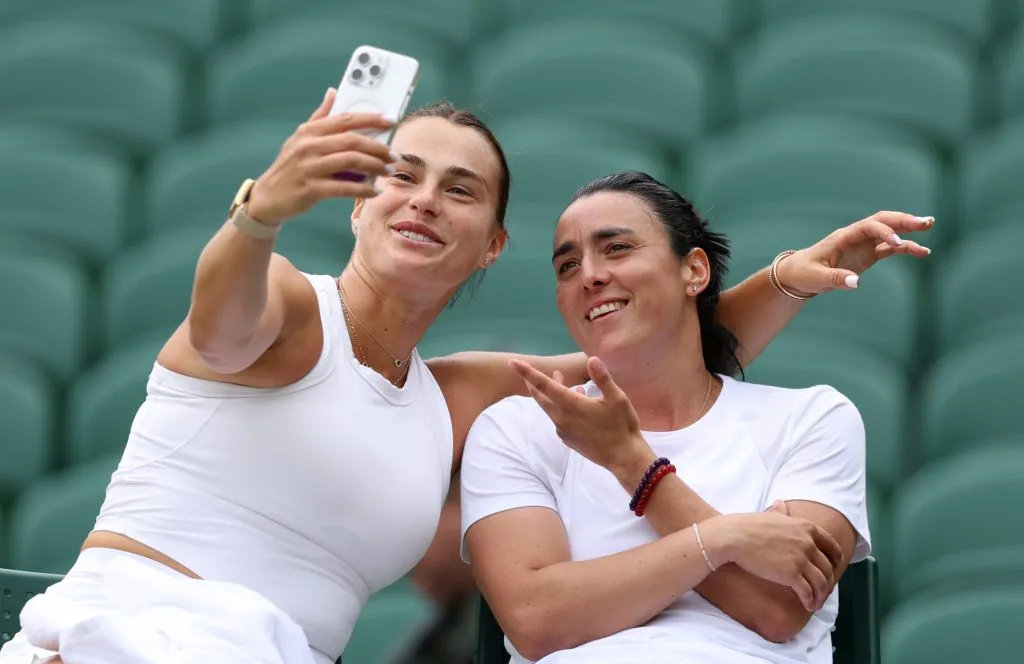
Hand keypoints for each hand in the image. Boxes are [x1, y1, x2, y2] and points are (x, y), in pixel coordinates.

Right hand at [246, 87, 395, 225]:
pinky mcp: (310, 189)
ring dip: (374, 166)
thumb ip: (319, 116)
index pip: (345, 119)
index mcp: (309, 131)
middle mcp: (308, 146)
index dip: (371, 118)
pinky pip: (343, 188)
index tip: (391, 121)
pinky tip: (374, 191)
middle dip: (378, 147)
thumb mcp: (300, 138)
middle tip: (394, 155)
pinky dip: (362, 189)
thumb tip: (333, 92)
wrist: (268, 198)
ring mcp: (308, 167)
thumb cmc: (290, 167)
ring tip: (388, 171)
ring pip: (350, 161)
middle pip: (352, 140)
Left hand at [508, 356, 648, 472]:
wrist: (623, 457)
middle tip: (525, 371)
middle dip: (532, 383)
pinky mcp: (568, 439)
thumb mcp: (617, 398)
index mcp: (572, 405)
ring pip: (550, 408)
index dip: (527, 373)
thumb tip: (591, 359)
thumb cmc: (621, 426)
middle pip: (541, 398)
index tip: (513, 363)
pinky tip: (577, 401)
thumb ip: (602, 378)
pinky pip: (559, 419)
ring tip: (561, 380)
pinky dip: (561, 407)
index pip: (544, 385)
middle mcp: (562, 418)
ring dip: (552, 394)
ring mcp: (564, 430)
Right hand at [700, 510, 843, 612]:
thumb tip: (780, 504)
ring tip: (816, 602)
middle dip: (828, 581)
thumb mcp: (770, 515)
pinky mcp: (791, 575)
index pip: (831, 544)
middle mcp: (808, 543)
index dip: (836, 557)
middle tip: (824, 589)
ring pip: (821, 582)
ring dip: (821, 595)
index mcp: (806, 528)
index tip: (836, 565)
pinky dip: (810, 601)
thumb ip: (781, 512)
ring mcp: (801, 559)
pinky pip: (807, 592)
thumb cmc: (748, 525)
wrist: (735, 536)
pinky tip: (808, 605)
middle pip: (827, 567)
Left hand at [775, 211, 933, 295]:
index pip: (868, 227)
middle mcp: (855, 237)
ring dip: (908, 229)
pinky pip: (890, 249)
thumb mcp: (816, 277)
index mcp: (843, 237)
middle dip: (903, 220)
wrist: (797, 275)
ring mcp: (863, 245)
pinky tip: (924, 252)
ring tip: (929, 225)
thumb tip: (856, 283)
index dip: (884, 232)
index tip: (897, 243)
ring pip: (889, 231)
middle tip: (925, 222)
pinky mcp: (868, 255)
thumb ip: (835, 279)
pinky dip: (906, 248)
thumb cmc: (803, 273)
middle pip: (882, 221)